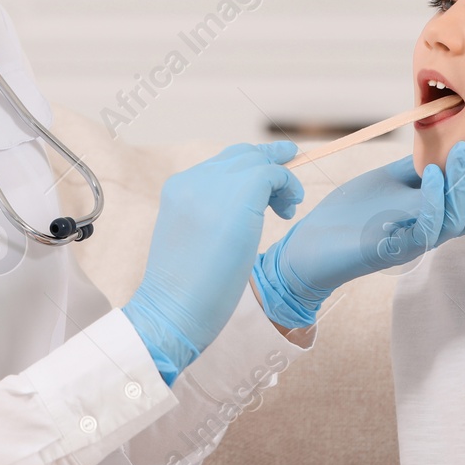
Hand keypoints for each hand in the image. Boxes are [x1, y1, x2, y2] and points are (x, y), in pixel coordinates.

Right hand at [123, 141, 304, 384]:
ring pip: (258, 161)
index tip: (268, 177)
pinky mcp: (241, 193)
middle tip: (290, 167)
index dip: (247, 167)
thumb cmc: (182, 291)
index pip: (219, 166)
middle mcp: (194, 179)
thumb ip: (207, 215)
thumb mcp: (189, 239)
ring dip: (281, 179)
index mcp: (178, 189)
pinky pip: (274, 174)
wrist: (173, 309)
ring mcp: (215, 184)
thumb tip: (238, 212)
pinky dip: (289, 186)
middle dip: (269, 159)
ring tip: (289, 206)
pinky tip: (291, 209)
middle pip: (240, 155)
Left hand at [251, 140, 464, 328]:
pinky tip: (430, 175)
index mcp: (434, 215)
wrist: (311, 246)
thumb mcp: (390, 182)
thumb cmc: (350, 215)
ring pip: (454, 219)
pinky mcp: (392, 247)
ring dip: (462, 183)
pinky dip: (431, 200)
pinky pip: (421, 225)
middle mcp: (432, 231)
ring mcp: (414, 240)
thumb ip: (419, 167)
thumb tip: (446, 143)